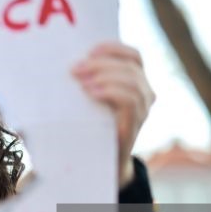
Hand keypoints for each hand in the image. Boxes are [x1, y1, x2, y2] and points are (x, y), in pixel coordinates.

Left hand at [72, 42, 154, 187]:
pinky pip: (130, 100)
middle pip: (130, 66)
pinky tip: (91, 94)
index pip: (134, 56)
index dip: (114, 48)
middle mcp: (145, 94)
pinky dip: (110, 91)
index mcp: (136, 83)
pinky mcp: (135, 125)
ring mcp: (143, 110)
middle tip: (75, 69)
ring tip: (81, 83)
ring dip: (103, 76)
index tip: (89, 50)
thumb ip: (88, 82)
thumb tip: (65, 65)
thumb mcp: (90, 101)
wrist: (100, 163)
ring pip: (131, 80)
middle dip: (101, 64)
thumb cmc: (91, 127)